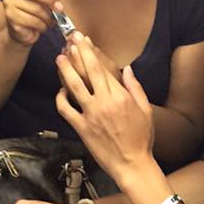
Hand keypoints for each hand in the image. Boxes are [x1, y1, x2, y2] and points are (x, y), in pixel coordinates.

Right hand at [2, 0, 78, 46]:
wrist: (24, 32)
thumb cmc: (37, 11)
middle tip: (60, 8)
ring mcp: (8, 2)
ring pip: (34, 8)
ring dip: (46, 17)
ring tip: (48, 20)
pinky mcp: (10, 16)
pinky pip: (31, 20)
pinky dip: (41, 25)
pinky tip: (41, 26)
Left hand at [56, 34, 154, 186]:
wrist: (132, 164)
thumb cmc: (141, 138)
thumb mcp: (145, 110)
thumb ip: (136, 87)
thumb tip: (128, 69)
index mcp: (120, 96)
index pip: (102, 68)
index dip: (91, 52)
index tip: (84, 41)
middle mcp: (104, 102)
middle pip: (88, 71)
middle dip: (78, 52)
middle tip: (69, 39)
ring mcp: (91, 115)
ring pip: (74, 86)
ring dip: (65, 70)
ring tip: (59, 58)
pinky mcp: (81, 128)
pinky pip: (65, 110)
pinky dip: (60, 98)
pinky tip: (61, 91)